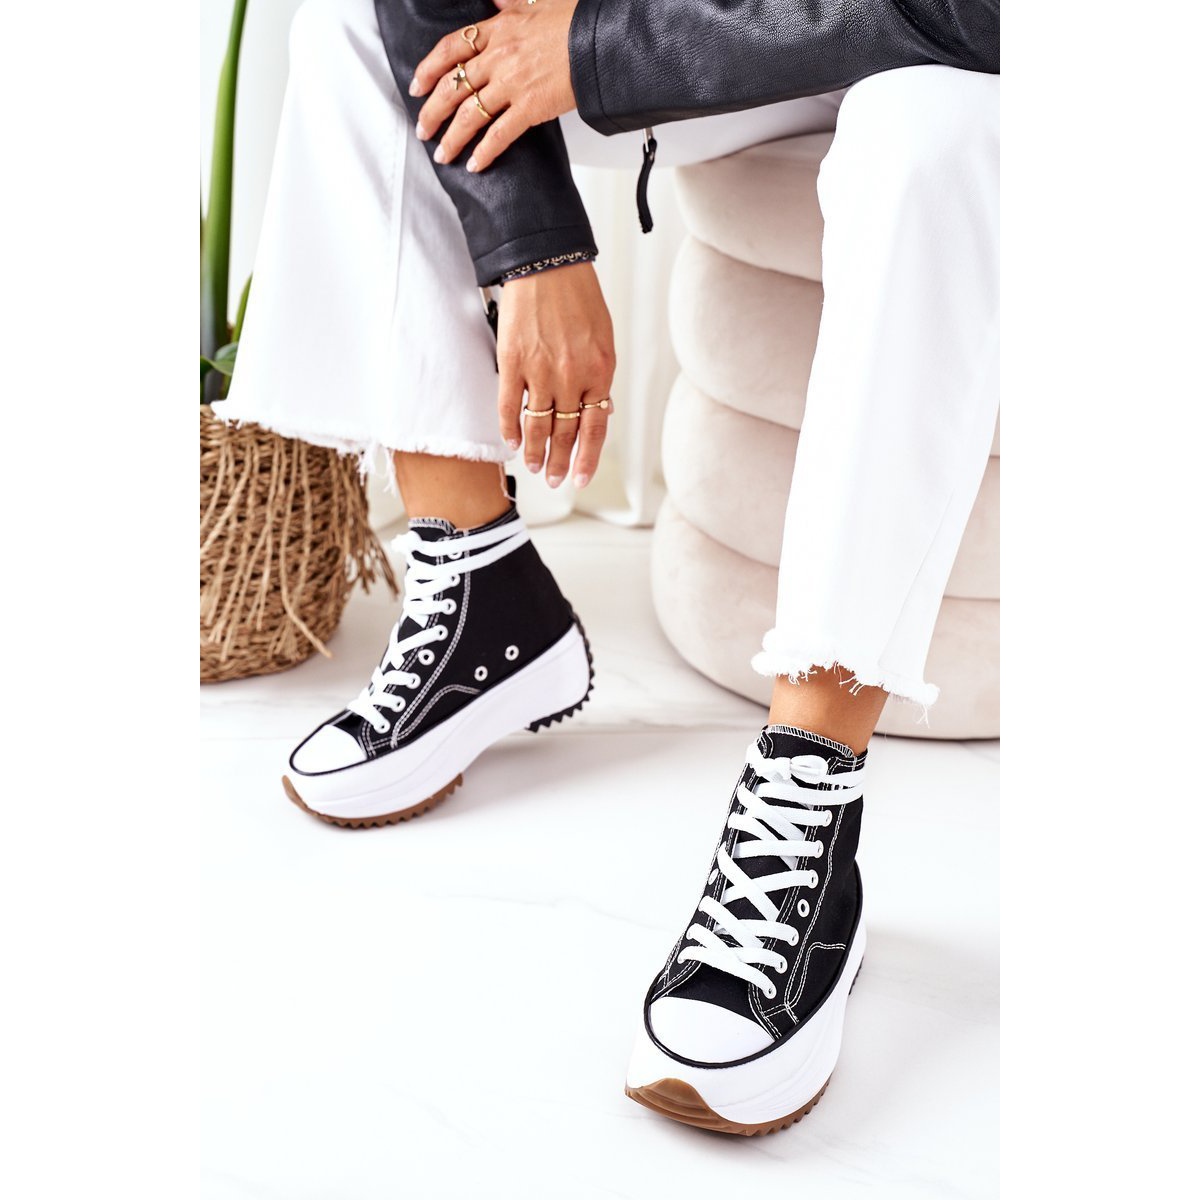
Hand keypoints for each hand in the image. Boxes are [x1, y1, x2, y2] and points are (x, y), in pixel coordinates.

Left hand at [410, 0, 577, 172]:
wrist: (599, 40)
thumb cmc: (574, 21)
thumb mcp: (536, 0)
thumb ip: (510, 2)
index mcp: (497, 30)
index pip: (449, 49)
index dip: (428, 70)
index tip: (418, 86)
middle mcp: (498, 57)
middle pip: (452, 86)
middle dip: (432, 112)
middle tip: (423, 129)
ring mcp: (512, 84)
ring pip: (469, 114)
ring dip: (451, 137)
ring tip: (442, 154)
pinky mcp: (530, 107)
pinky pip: (499, 134)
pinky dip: (484, 152)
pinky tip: (474, 164)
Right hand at [496, 263, 614, 488]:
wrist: (547, 264)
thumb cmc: (577, 297)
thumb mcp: (604, 339)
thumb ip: (600, 377)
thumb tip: (602, 410)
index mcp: (599, 371)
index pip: (595, 429)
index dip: (587, 458)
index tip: (580, 477)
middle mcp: (571, 376)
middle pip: (565, 433)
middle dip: (560, 463)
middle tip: (555, 480)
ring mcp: (540, 371)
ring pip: (537, 426)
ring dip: (535, 452)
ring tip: (534, 467)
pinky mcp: (513, 362)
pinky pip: (510, 406)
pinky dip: (510, 428)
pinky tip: (511, 442)